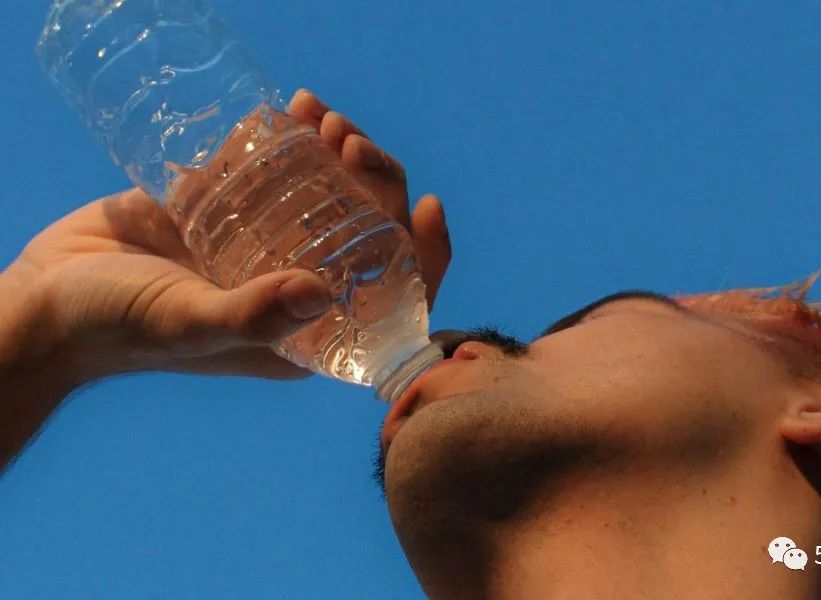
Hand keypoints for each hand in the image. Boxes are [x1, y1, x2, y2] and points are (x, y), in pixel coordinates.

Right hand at [3, 89, 451, 384]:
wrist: (45, 298)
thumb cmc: (115, 327)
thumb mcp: (187, 323)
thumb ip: (251, 315)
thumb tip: (319, 295)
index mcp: (305, 333)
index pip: (390, 299)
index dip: (424, 255)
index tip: (428, 204)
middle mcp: (295, 288)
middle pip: (366, 233)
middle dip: (375, 182)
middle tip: (349, 140)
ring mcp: (264, 247)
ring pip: (330, 196)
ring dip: (339, 152)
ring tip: (321, 114)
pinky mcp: (231, 212)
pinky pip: (279, 172)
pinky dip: (292, 139)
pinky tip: (291, 110)